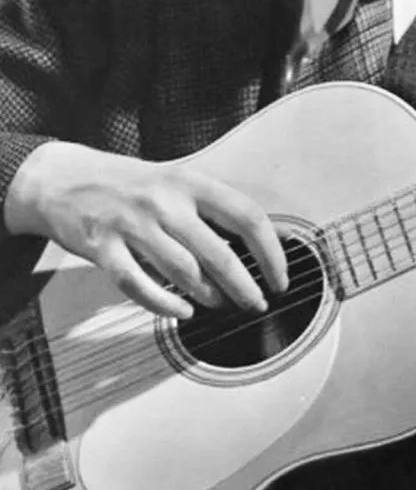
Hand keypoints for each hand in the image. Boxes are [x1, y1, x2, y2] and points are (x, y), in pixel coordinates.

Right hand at [5, 141, 287, 318]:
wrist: (61, 178)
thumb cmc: (128, 184)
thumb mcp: (176, 180)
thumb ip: (216, 208)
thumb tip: (272, 237)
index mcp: (189, 182)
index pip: (245, 216)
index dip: (270, 251)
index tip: (280, 276)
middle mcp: (164, 202)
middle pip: (218, 253)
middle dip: (245, 286)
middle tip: (257, 303)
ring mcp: (131, 225)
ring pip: (183, 272)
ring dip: (209, 296)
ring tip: (221, 305)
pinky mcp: (102, 249)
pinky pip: (138, 285)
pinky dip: (164, 304)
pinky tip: (182, 311)